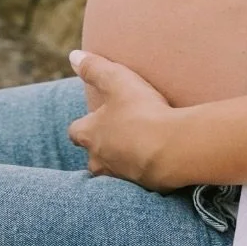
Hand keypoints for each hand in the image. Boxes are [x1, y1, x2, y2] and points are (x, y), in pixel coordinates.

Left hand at [66, 49, 182, 193]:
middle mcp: (100, 161)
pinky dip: (142, 171)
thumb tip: (72, 56)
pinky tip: (156, 161)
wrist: (173, 150)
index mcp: (90, 135)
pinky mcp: (142, 189)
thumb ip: (93, 68)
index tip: (93, 118)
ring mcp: (120, 178)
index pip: (75, 132)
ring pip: (113, 172)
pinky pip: (136, 181)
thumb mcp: (116, 81)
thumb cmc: (141, 113)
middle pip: (92, 157)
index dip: (83, 123)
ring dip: (121, 161)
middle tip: (117, 134)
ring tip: (138, 149)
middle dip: (101, 147)